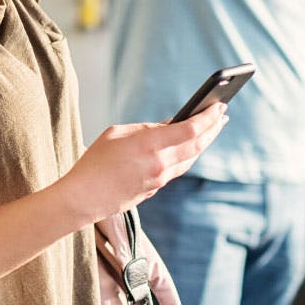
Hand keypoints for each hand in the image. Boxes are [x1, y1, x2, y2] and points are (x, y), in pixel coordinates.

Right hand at [54, 103, 227, 225]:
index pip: (191, 129)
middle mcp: (160, 164)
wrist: (83, 198)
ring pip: (190, 159)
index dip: (208, 117)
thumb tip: (169, 126)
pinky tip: (188, 147)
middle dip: (213, 128)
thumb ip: (145, 129)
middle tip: (222, 115)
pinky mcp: (155, 190)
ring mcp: (159, 179)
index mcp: (148, 144)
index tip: (219, 106)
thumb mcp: (116, 134)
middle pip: (198, 145)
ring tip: (211, 130)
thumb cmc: (94, 161)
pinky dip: (188, 155)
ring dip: (203, 143)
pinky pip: (178, 169)